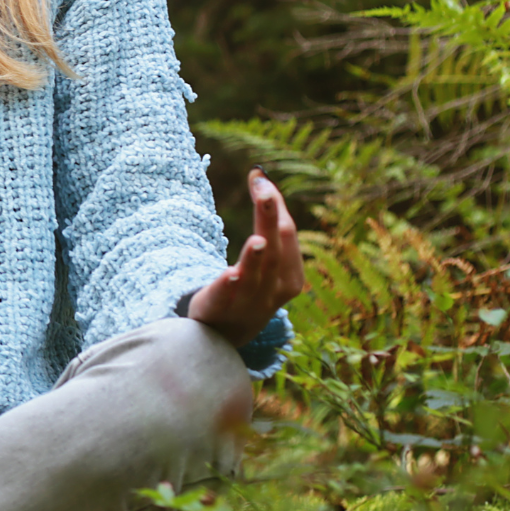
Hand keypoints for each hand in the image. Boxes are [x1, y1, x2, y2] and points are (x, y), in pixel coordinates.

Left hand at [186, 167, 306, 346]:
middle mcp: (272, 289)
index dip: (275, 205)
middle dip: (269, 220)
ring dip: (255, 259)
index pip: (286, 235)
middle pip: (274, 251)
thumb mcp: (266, 259)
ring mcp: (247, 302)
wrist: (226, 336)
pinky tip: (229, 275)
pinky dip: (228, 286)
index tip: (259, 176)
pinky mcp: (219, 310)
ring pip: (253, 278)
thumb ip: (266, 224)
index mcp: (290, 275)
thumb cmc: (250, 288)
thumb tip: (260, 175)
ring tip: (256, 240)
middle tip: (264, 192)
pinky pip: (225, 299)